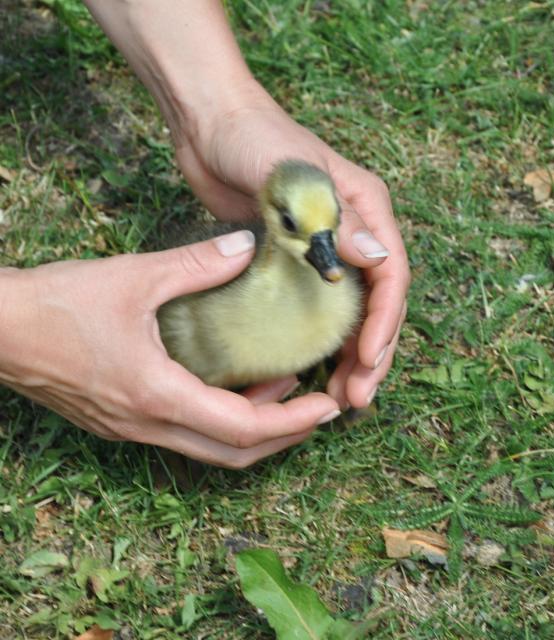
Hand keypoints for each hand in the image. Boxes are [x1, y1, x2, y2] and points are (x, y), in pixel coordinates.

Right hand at [0, 233, 339, 467]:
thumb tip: (245, 245)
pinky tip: (236, 387)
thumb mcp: (135, 276)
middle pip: (234, 454)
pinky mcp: (123, 420)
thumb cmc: (57, 304)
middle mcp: (148, 423)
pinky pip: (186, 435)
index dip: (293, 422)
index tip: (326, 408)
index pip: (243, 428)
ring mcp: (133, 428)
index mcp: (157, 394)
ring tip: (288, 393)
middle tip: (319, 409)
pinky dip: (222, 421)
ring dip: (254, 429)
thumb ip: (197, 263)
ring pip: (210, 449)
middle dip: (285, 437)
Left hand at [174, 81, 409, 408]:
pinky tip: (313, 367)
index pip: (392, 274)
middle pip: (378, 301)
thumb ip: (334, 218)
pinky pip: (320, 306)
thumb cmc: (253, 138)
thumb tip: (380, 260)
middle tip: (357, 398)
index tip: (368, 361)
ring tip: (343, 396)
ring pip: (352, 310)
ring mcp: (328, 244)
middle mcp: (355, 229)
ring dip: (351, 355)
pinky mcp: (299, 256)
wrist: (210, 123)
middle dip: (372, 353)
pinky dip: (321, 339)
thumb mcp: (295, 175)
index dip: (385, 323)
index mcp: (366, 208)